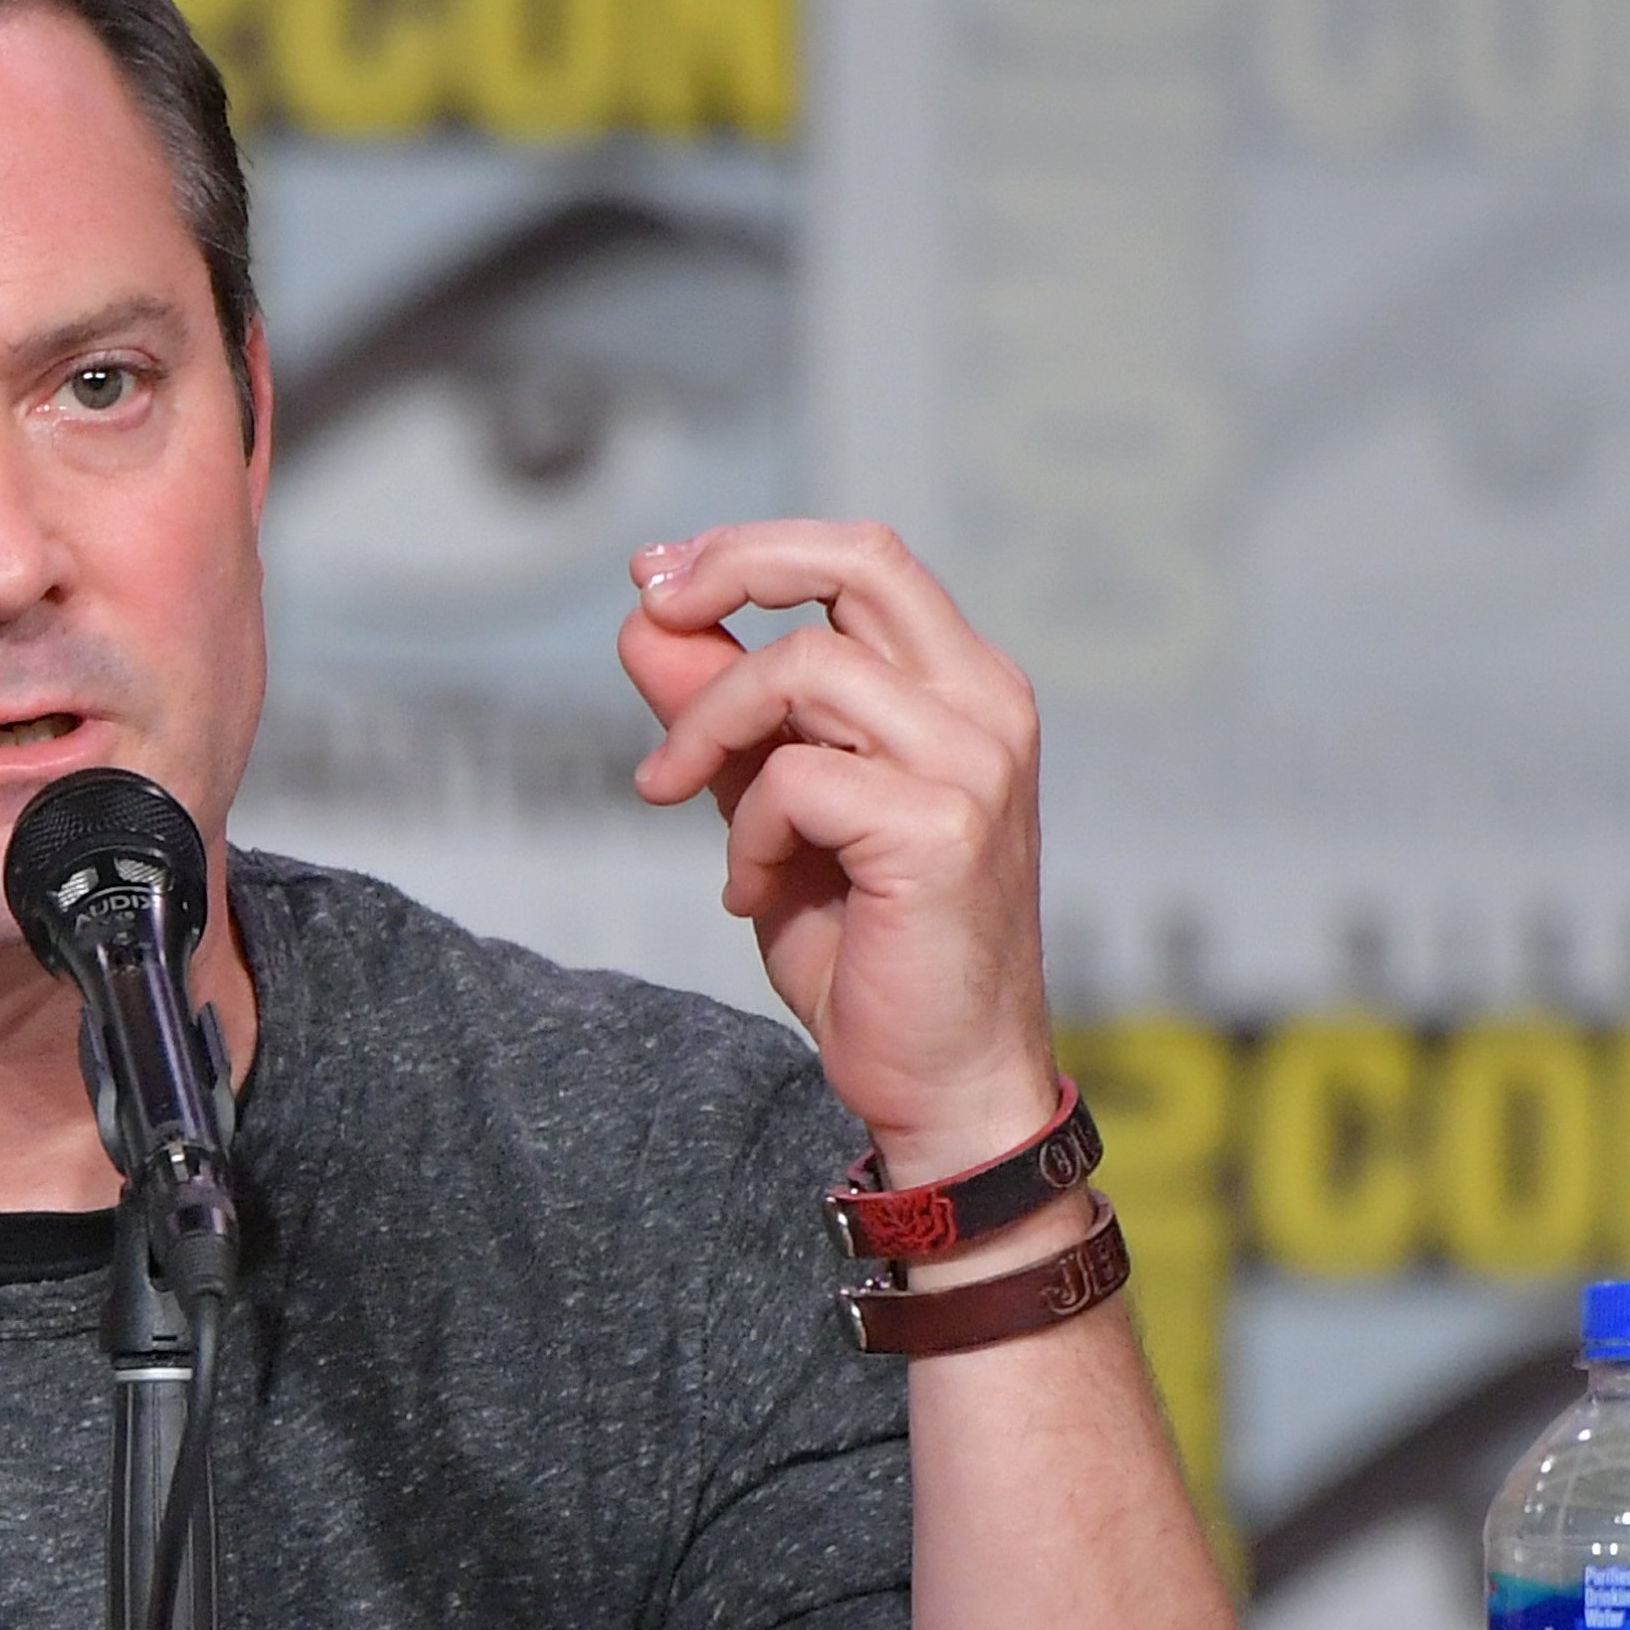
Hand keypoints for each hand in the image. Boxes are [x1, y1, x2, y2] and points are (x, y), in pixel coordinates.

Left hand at [620, 521, 1054, 1182]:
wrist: (939, 1082)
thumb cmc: (871, 954)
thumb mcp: (772, 811)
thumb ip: (721, 717)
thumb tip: (645, 623)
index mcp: (962, 687)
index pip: (862, 557)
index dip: (750, 547)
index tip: (658, 579)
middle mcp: (985, 706)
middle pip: (858, 557)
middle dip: (733, 566)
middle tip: (651, 609)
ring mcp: (974, 763)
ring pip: (804, 665)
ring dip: (710, 729)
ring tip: (681, 799)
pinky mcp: (941, 827)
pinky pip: (794, 779)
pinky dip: (745, 830)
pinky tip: (749, 890)